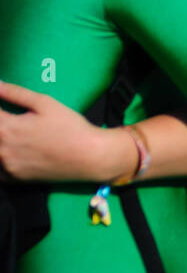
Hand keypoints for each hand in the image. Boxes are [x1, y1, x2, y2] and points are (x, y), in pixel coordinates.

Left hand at [0, 81, 129, 182]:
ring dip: (0, 141)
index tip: (5, 111)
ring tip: (10, 136)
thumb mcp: (45, 103)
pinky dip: (0, 160)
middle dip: (1, 124)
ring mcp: (7, 166)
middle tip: (11, 121)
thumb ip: (15, 93)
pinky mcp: (15, 179)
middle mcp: (2, 149)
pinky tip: (10, 153)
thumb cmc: (70, 127)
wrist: (91, 157)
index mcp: (6, 128)